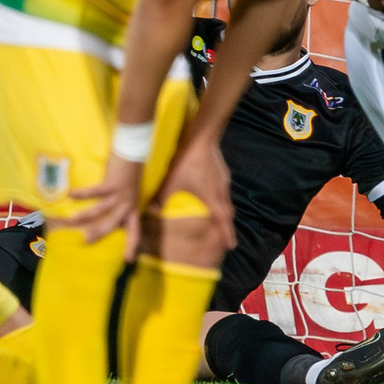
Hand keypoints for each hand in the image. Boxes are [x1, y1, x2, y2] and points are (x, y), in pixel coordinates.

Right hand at [54, 157, 141, 243]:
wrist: (133, 152)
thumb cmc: (130, 172)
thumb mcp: (130, 192)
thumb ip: (123, 204)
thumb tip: (112, 213)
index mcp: (133, 209)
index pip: (135, 232)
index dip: (131, 246)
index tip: (127, 260)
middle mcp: (128, 205)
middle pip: (113, 225)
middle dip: (99, 234)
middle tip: (85, 240)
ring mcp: (120, 195)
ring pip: (100, 210)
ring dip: (84, 216)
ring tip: (71, 221)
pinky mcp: (112, 184)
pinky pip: (94, 192)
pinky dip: (82, 193)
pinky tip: (70, 194)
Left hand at [153, 132, 235, 249]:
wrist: (202, 137)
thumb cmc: (187, 161)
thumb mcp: (171, 181)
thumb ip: (162, 197)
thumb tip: (151, 210)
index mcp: (212, 198)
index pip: (223, 221)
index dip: (227, 234)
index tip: (231, 247)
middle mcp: (222, 192)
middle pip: (228, 214)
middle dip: (226, 226)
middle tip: (224, 238)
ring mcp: (225, 182)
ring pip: (227, 202)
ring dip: (224, 213)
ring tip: (219, 221)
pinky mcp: (223, 174)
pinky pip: (224, 193)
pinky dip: (221, 201)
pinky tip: (212, 198)